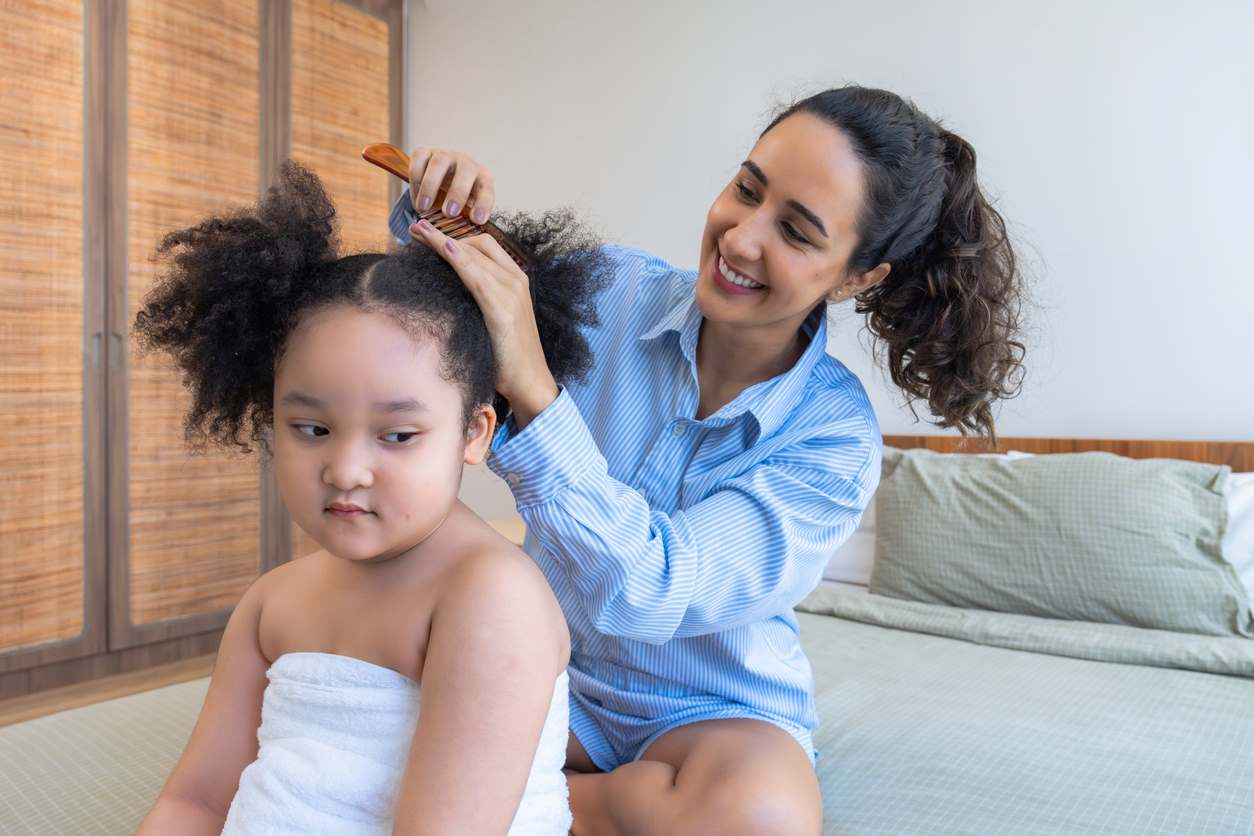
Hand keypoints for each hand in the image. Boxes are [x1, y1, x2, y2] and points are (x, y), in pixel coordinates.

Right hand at [405, 147, 495, 224]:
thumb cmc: (459, 199)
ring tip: (424, 208)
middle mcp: (466, 163)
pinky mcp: (425, 153)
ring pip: (439, 162)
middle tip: (449, 213)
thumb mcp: (468, 210)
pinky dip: (415, 178)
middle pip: (466, 171)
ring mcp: (445, 155)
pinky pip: (419, 158)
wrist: (443, 178)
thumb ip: (466, 220)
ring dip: (430, 186)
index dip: (483, 204)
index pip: (487, 188)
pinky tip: (415, 197)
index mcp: (483, 178)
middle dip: (457, 192)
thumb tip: (461, 242)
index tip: (477, 220)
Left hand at [412, 221, 557, 427]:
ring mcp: (512, 292)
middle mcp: (516, 280)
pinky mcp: (503, 309)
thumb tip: (447, 290)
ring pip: (473, 255)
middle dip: (442, 233)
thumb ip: (478, 300)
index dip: (454, 234)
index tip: (426, 231)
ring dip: (442, 241)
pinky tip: (444, 248)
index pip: (483, 246)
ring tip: (417, 231)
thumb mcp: (493, 320)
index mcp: (515, 280)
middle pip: (476, 244)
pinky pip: (477, 276)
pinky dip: (459, 259)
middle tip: (414, 229)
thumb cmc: (508, 356)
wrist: (530, 381)